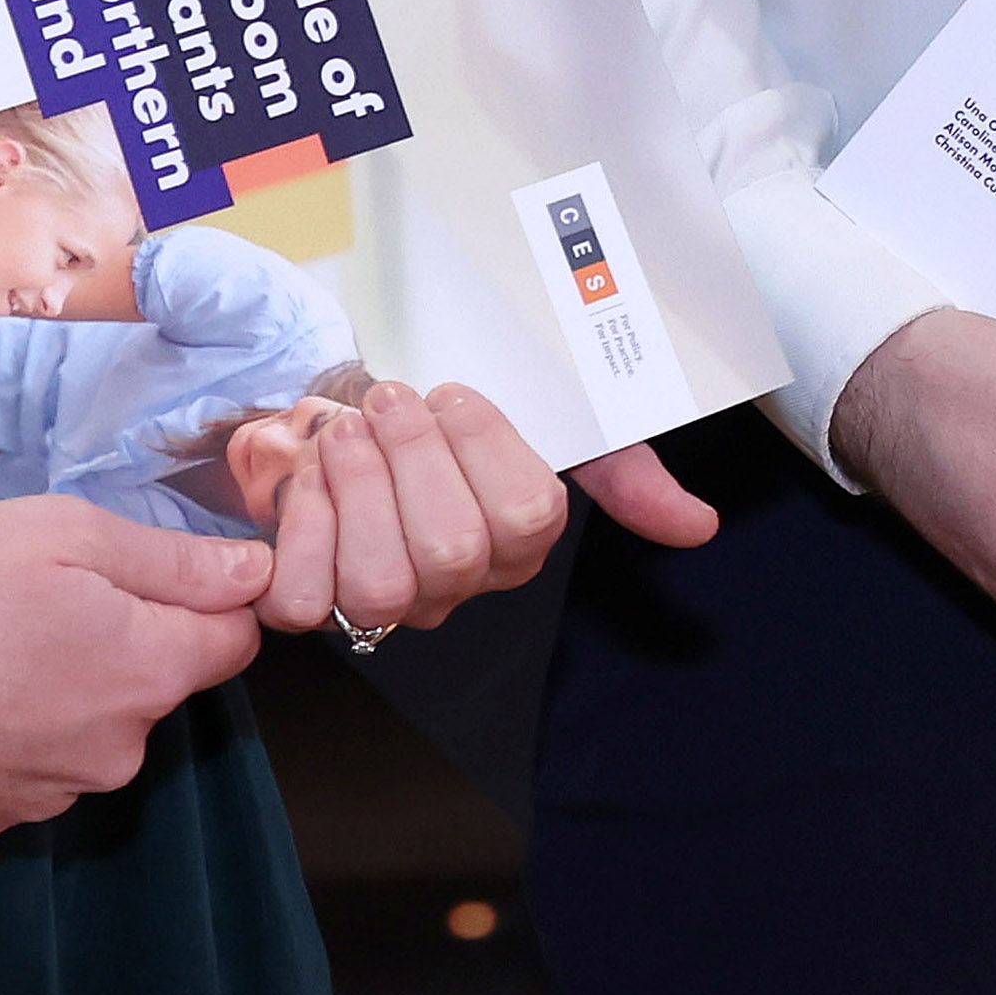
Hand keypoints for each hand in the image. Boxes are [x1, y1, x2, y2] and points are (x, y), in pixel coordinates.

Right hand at [0, 491, 280, 839]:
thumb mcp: (61, 534)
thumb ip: (171, 559)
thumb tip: (255, 572)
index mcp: (142, 674)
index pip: (236, 641)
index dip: (210, 595)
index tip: (157, 568)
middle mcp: (109, 752)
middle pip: (155, 685)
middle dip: (123, 638)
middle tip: (39, 593)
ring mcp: (45, 797)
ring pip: (89, 729)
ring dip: (62, 687)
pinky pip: (27, 766)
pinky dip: (6, 730)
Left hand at [255, 382, 713, 634]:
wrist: (354, 407)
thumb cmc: (451, 417)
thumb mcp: (547, 418)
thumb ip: (623, 470)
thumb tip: (699, 526)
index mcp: (521, 543)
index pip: (525, 516)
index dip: (481, 445)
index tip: (452, 390)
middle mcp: (460, 587)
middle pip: (451, 553)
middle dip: (413, 457)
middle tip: (392, 399)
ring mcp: (386, 604)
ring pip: (378, 584)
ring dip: (355, 486)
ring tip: (346, 432)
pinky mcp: (314, 603)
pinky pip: (303, 601)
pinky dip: (296, 535)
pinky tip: (311, 481)